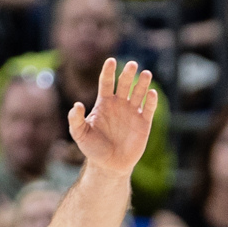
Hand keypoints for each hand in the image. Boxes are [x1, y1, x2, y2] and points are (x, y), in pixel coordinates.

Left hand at [67, 58, 158, 176]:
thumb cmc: (93, 148)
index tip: (111, 61)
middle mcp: (119, 104)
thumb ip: (76, 119)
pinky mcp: (144, 122)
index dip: (109, 71)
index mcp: (104, 103)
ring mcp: (132, 112)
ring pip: (139, 92)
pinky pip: (149, 108)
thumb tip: (76, 105)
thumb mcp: (80, 134)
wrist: (109, 165)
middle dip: (128, 74)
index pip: (107, 82)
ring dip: (142, 83)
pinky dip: (151, 100)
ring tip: (145, 74)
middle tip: (132, 64)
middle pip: (125, 84)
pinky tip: (151, 93)